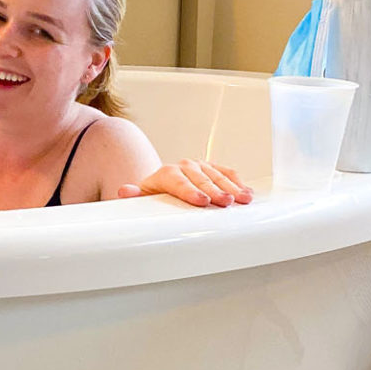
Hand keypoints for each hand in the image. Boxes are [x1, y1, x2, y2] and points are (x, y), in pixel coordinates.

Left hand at [117, 161, 251, 207]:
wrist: (162, 188)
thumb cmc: (153, 198)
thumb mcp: (142, 199)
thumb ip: (133, 196)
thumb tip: (124, 191)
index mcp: (166, 174)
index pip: (179, 181)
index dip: (191, 191)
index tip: (202, 201)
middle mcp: (183, 167)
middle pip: (201, 179)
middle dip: (215, 190)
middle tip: (226, 202)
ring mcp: (199, 167)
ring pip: (217, 175)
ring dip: (231, 187)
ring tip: (242, 199)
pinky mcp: (212, 169)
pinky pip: (227, 173)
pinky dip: (238, 182)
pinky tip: (246, 192)